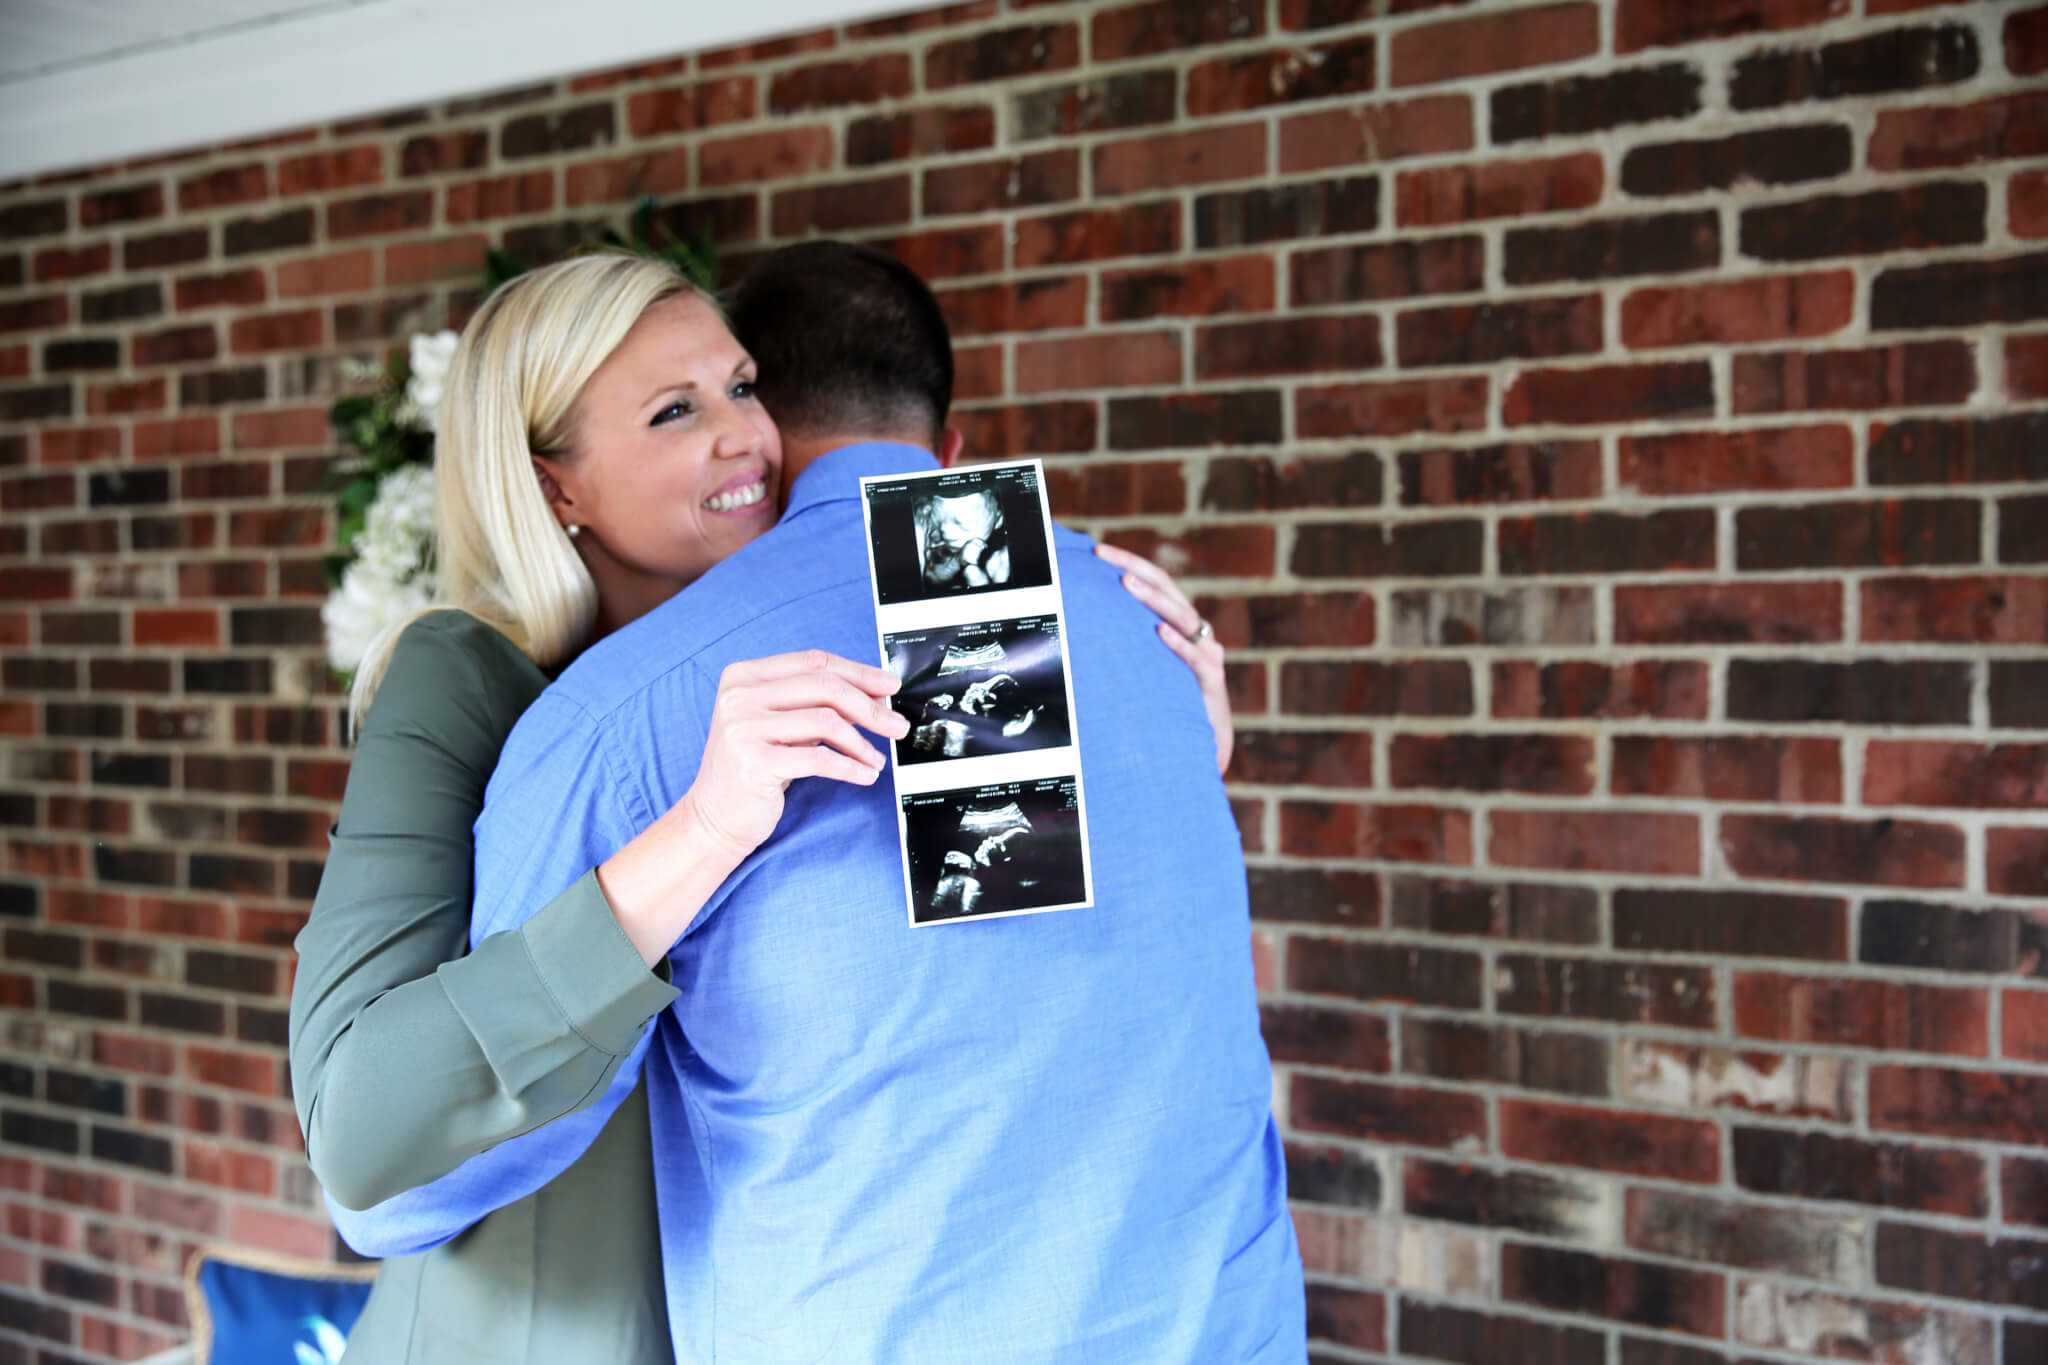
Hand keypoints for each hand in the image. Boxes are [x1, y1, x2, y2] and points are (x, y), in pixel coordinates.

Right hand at [680, 651, 910, 857]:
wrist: (715, 817)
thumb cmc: (754, 768)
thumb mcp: (781, 725)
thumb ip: (815, 703)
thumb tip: (875, 692)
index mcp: (744, 676)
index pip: (814, 661)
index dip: (858, 672)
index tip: (889, 685)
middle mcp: (739, 696)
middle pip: (824, 687)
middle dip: (870, 707)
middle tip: (896, 725)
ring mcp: (742, 728)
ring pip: (826, 721)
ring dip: (862, 742)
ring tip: (876, 758)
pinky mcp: (753, 763)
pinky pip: (820, 759)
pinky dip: (851, 767)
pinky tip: (865, 775)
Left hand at [1097, 543, 1231, 774]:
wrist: (1205, 742)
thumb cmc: (1172, 701)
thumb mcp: (1150, 667)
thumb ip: (1130, 644)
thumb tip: (1085, 624)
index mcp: (1180, 624)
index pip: (1158, 582)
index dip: (1130, 563)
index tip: (1098, 551)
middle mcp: (1196, 632)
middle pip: (1169, 589)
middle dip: (1135, 569)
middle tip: (1103, 555)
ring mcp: (1207, 655)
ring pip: (1184, 617)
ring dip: (1154, 599)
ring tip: (1126, 585)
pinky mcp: (1213, 682)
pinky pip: (1197, 658)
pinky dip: (1179, 643)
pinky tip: (1159, 631)